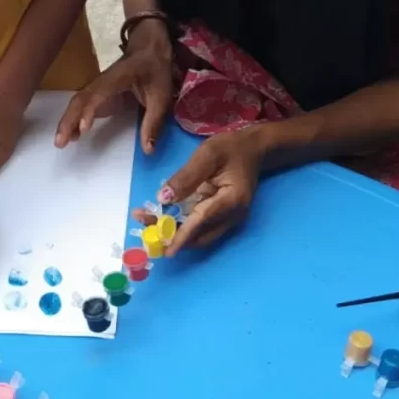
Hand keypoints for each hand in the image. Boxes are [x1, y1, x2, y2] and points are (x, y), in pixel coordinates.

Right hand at [55, 28, 172, 154]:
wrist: (149, 49)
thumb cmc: (155, 70)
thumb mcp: (161, 96)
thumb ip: (154, 122)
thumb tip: (147, 150)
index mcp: (116, 79)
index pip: (97, 95)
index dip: (88, 111)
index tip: (83, 129)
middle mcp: (101, 83)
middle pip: (79, 100)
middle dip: (68, 120)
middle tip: (60, 142)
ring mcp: (98, 88)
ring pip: (78, 103)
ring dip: (68, 121)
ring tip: (61, 142)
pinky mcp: (100, 94)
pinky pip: (83, 106)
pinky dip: (75, 119)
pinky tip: (74, 135)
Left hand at [156, 129, 264, 254]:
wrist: (255, 150)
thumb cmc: (232, 148)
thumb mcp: (208, 154)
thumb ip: (186, 177)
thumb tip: (163, 198)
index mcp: (232, 200)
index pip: (202, 221)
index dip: (181, 236)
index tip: (166, 249)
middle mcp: (233, 216)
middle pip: (199, 234)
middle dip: (170, 233)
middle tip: (143, 219)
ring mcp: (229, 219)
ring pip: (198, 234)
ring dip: (173, 231)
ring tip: (146, 217)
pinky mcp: (222, 217)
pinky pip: (200, 227)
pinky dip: (181, 225)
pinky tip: (163, 215)